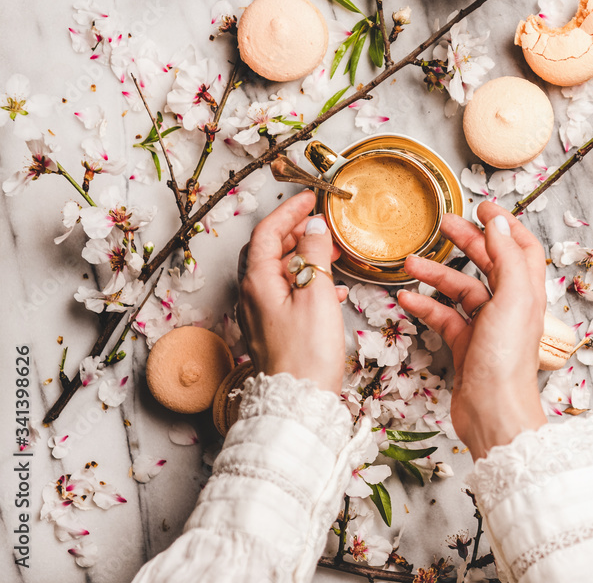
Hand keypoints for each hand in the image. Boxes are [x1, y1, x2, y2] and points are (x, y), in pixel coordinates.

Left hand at [236, 190, 349, 391]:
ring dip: (305, 258)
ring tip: (332, 253)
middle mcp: (252, 295)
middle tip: (320, 223)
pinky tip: (332, 290)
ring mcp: (261, 315)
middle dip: (295, 233)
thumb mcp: (317, 293)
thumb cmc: (307, 352)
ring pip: (280, 273)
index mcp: (257, 281)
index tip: (309, 199)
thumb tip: (314, 227)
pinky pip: (287, 295)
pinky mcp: (274, 331)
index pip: (267, 232)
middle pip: (269, 251)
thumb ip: (315, 255)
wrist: (298, 401)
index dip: (288, 212)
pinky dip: (308, 284)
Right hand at [398, 201, 547, 459]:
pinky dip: (426, 306)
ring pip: (461, 290)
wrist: (494, 412)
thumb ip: (507, 256)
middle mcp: (510, 306)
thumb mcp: (513, 297)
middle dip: (467, 241)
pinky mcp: (467, 346)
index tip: (483, 206)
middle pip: (490, 263)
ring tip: (410, 262)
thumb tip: (500, 222)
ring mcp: (487, 327)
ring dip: (436, 274)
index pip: (522, 247)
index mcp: (527, 292)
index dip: (505, 224)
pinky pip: (444, 317)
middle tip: (443, 223)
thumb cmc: (506, 360)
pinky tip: (407, 299)